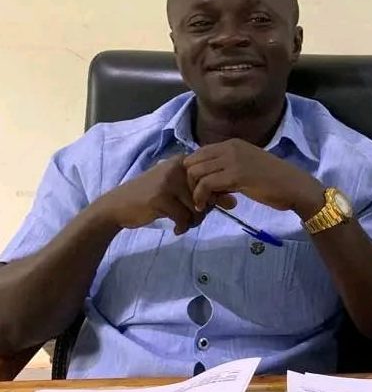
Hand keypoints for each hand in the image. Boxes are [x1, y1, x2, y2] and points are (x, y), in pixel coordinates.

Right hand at [92, 155, 235, 233]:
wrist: (118, 206)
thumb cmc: (151, 198)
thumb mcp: (178, 191)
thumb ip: (204, 193)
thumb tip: (234, 201)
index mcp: (183, 162)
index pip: (212, 178)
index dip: (212, 196)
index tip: (204, 206)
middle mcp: (177, 168)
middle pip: (206, 194)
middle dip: (202, 211)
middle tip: (190, 219)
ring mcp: (168, 181)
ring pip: (197, 207)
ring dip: (193, 221)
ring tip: (182, 224)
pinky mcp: (161, 197)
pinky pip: (184, 217)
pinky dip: (182, 227)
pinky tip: (176, 229)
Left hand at [183, 139, 324, 216]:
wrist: (294, 187)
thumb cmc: (273, 181)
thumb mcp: (246, 167)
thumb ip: (227, 168)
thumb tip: (207, 179)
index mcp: (232, 144)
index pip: (198, 153)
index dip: (194, 172)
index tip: (201, 188)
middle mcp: (229, 148)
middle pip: (192, 161)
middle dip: (191, 181)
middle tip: (201, 197)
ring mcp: (232, 160)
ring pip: (195, 172)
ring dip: (195, 190)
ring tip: (205, 202)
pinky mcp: (235, 175)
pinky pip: (205, 184)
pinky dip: (201, 197)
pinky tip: (207, 205)